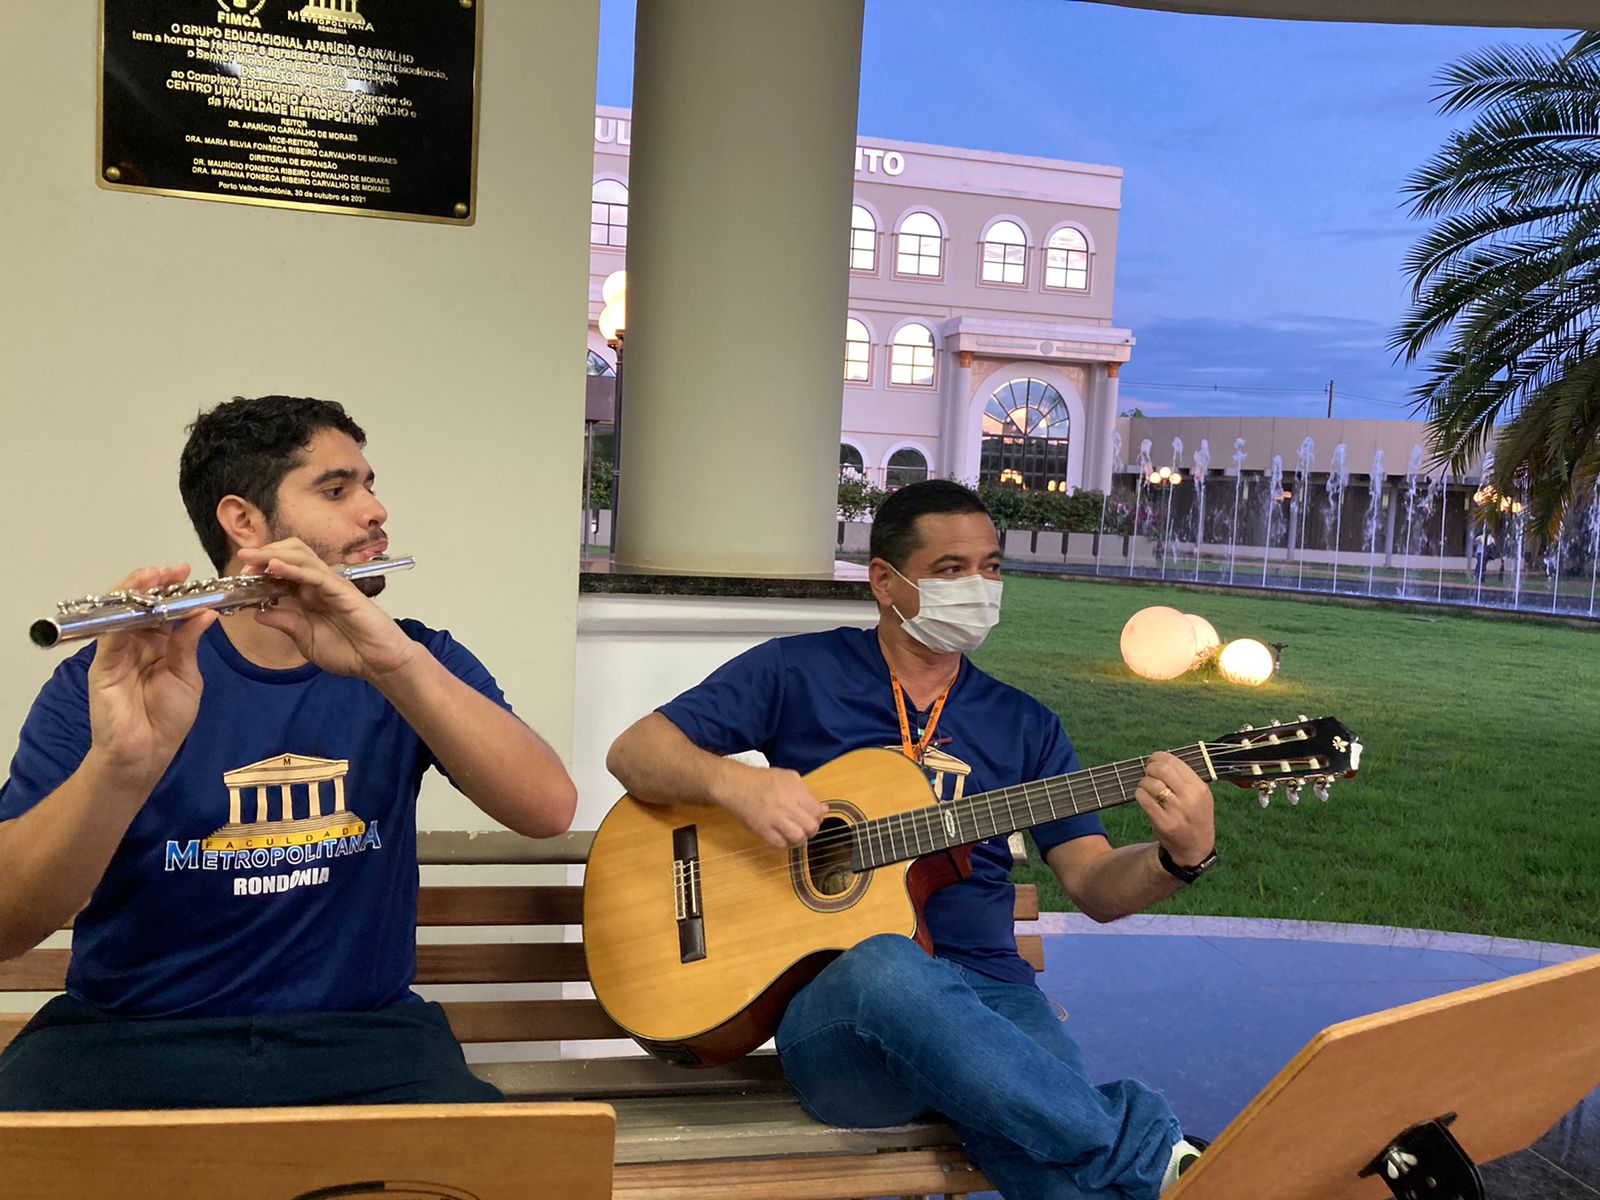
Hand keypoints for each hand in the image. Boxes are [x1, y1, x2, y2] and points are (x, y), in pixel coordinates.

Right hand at [87, 565, 217, 784]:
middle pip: (139, 605)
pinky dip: (121, 616)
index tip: (186, 572)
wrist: (146, 753)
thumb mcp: (186, 676)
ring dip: (136, 592)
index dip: (172, 590)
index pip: (162, 609)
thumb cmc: (167, 718)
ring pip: (121, 613)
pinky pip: (110, 635)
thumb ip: (189, 644)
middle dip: (154, 584)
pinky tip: (136, 602)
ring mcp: (117, 652)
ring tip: (154, 575)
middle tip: (172, 570)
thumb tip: (206, 612)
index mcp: (158, 644)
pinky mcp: (103, 665)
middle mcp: (135, 643)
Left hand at [238, 539, 416, 680]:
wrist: (379, 663)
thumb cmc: (350, 652)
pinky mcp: (342, 589)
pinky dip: (293, 567)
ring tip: (251, 559)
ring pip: (301, 556)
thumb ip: (285, 623)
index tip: (239, 576)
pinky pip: (314, 573)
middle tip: (243, 563)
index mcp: (310, 595)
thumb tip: (257, 614)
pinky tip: (274, 567)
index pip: (282, 571)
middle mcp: (319, 584)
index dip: (260, 568)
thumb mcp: (305, 639)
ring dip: (273, 555)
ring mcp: (331, 584)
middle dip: (264, 554)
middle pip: (290, 553)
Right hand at [720, 767, 827, 848]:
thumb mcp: (788, 777)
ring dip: (800, 839)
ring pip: (798, 837)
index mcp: (795, 789)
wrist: (736, 785)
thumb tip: (823, 809)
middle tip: (805, 827)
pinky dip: (785, 844)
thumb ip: (807, 792)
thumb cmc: (761, 780)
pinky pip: (781, 844)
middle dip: (811, 829)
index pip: (817, 811)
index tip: (814, 817)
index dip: (818, 816)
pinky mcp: (763, 829)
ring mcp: (775, 818)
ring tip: (796, 835)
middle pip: (811, 826)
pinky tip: (784, 838)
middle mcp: (787, 804)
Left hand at [1133, 751, 1214, 867]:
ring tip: (1145, 786)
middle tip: (1147, 772)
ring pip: (1151, 784)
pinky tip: (1142, 796)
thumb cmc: (1193, 816)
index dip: (1159, 757)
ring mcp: (1177, 812)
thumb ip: (1184, 779)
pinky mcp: (1164, 823)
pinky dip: (1139, 794)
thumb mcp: (1199, 796)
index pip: (1175, 763)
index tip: (1153, 760)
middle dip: (1150, 768)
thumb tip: (1158, 759)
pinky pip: (1144, 800)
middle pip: (1162, 770)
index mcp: (1200, 788)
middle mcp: (1191, 798)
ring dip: (1143, 782)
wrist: (1195, 848)